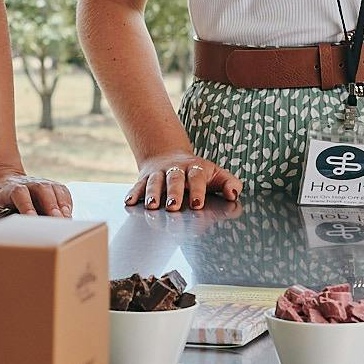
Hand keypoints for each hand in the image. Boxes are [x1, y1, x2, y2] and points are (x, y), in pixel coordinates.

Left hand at [0, 171, 75, 222]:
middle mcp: (26, 183)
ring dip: (61, 204)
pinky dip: (67, 202)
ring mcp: (39, 183)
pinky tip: (69, 215)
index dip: (27, 205)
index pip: (19, 193)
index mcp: (8, 189)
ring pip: (54, 189)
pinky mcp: (49, 186)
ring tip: (66, 221)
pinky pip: (62, 191)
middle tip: (57, 221)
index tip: (33, 219)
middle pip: (42, 189)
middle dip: (50, 205)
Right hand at [126, 152, 242, 210]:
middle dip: (173, 193)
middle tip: (173, 206)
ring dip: (152, 193)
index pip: (196, 177)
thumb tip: (233, 195)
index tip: (197, 204)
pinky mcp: (145, 178)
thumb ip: (230, 184)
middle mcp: (176, 169)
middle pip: (174, 179)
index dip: (197, 189)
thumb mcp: (217, 175)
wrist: (169, 156)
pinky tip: (130, 202)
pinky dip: (134, 193)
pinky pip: (138, 185)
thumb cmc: (199, 173)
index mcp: (195, 168)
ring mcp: (159, 173)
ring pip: (154, 181)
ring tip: (152, 206)